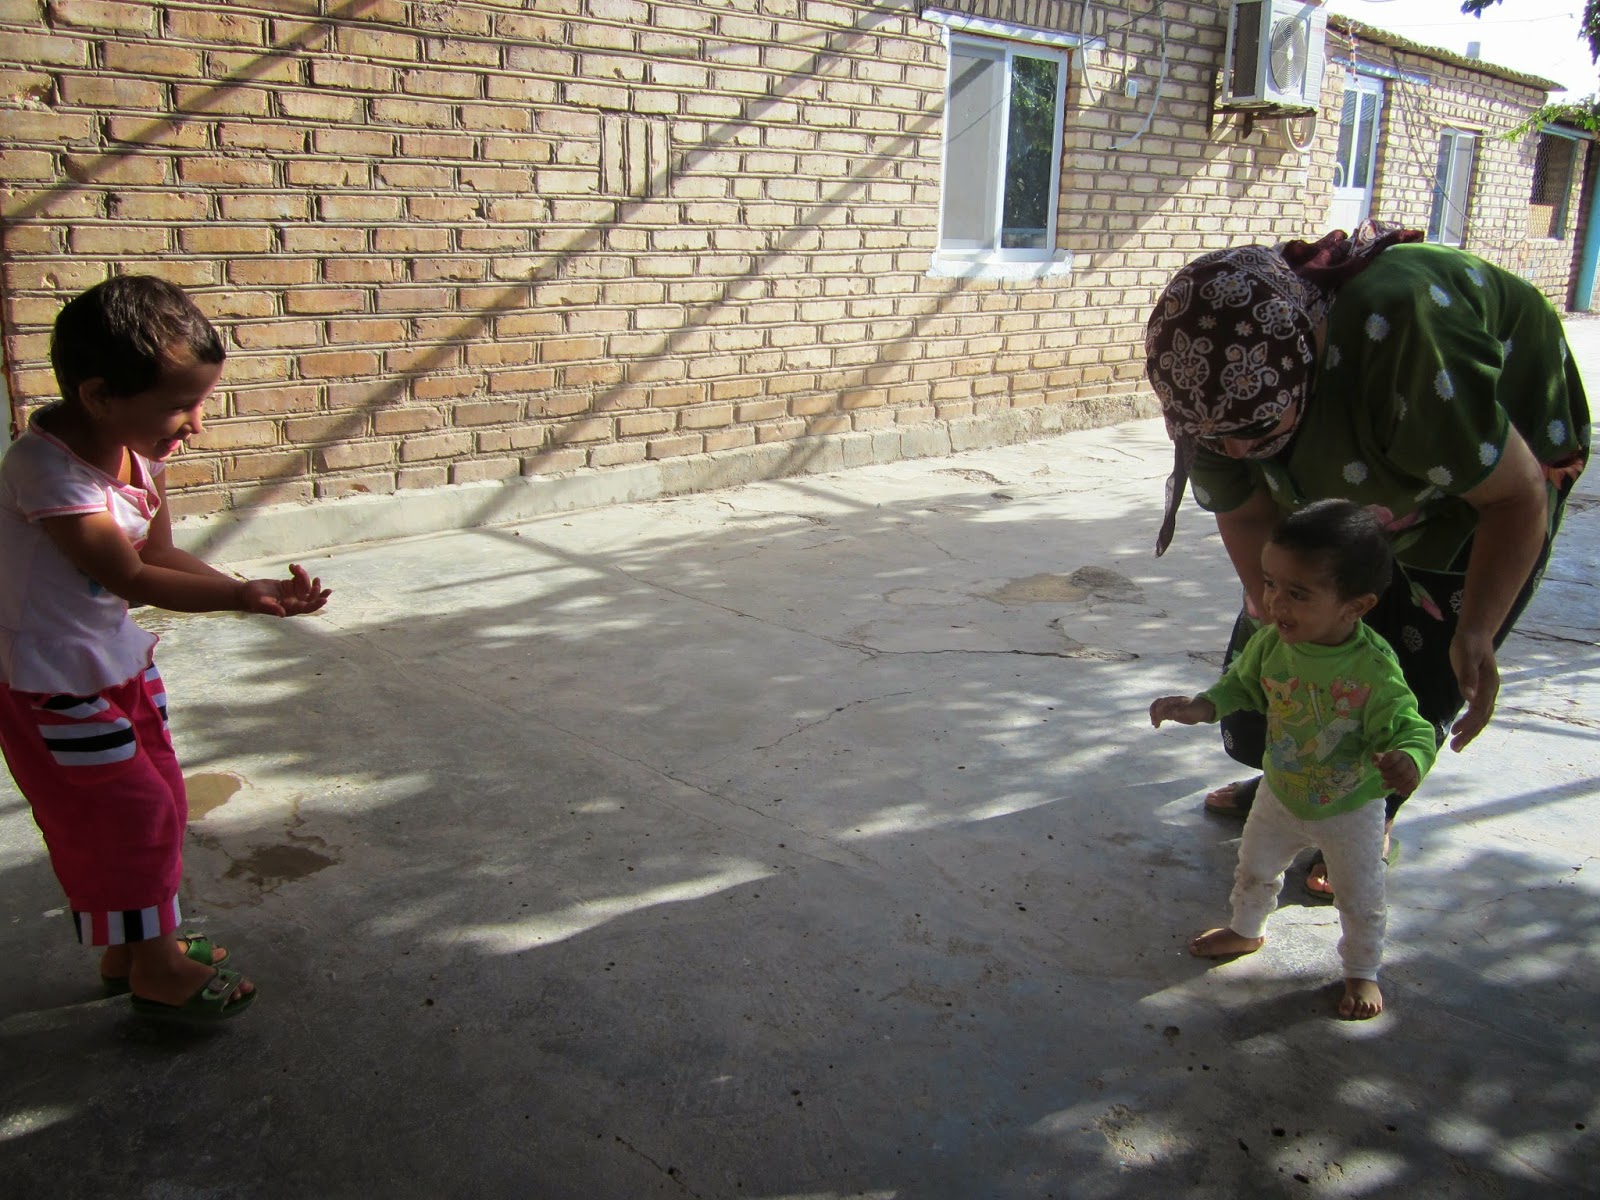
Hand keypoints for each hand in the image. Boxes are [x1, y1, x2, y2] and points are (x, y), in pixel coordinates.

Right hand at [238, 563, 330, 616]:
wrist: (246, 593)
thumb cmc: (252, 600)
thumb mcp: (261, 603)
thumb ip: (272, 608)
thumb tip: (282, 614)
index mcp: (290, 609)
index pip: (307, 608)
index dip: (316, 604)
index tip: (325, 599)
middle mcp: (294, 602)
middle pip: (310, 597)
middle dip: (317, 590)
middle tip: (317, 580)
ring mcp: (292, 594)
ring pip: (305, 585)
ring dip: (303, 576)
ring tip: (296, 568)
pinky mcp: (289, 586)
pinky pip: (298, 579)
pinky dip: (297, 573)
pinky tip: (291, 566)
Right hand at [1150, 695, 1215, 726]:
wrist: (1201, 710)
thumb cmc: (1195, 709)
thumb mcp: (1188, 711)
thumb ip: (1178, 711)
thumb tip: (1169, 713)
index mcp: (1174, 700)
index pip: (1162, 702)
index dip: (1159, 708)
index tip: (1159, 716)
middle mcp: (1170, 703)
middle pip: (1157, 705)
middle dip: (1154, 712)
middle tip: (1154, 721)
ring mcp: (1170, 708)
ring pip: (1158, 710)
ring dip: (1155, 717)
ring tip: (1155, 725)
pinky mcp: (1171, 714)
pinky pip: (1161, 715)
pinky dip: (1158, 720)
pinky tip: (1157, 725)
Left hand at [1372, 749, 1418, 797]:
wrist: (1408, 762)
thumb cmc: (1392, 760)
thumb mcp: (1384, 756)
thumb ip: (1377, 758)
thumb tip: (1375, 764)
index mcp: (1399, 755)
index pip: (1392, 759)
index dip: (1384, 764)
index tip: (1379, 768)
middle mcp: (1408, 762)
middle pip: (1399, 770)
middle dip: (1388, 775)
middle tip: (1382, 777)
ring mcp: (1413, 770)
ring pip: (1406, 778)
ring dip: (1394, 784)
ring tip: (1384, 786)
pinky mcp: (1415, 779)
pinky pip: (1413, 785)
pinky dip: (1405, 790)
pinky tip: (1397, 792)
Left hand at [1447, 628, 1498, 750]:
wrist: (1476, 633)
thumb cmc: (1469, 644)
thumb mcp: (1465, 656)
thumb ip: (1467, 676)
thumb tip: (1469, 698)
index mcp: (1489, 685)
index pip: (1479, 711)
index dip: (1468, 725)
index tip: (1455, 735)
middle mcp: (1491, 691)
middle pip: (1483, 718)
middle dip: (1469, 734)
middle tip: (1455, 749)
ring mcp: (1488, 691)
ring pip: (1482, 716)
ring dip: (1470, 731)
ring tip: (1456, 744)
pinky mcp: (1481, 690)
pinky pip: (1478, 710)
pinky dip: (1470, 721)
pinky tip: (1459, 727)